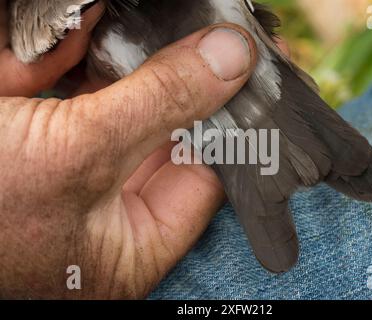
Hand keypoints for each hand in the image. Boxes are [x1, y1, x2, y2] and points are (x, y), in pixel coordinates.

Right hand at [0, 2, 289, 298]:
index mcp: (127, 242)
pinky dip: (70, 42)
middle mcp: (101, 205)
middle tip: (218, 30)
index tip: (251, 69)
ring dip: (132, 52)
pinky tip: (88, 21)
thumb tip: (233, 59)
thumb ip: (157, 106)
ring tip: (175, 16)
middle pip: (163, 129)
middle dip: (183, 76)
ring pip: (114, 97)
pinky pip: (61, 76)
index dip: (230, 120)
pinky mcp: (27, 126)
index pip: (203, 174)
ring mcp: (64, 160)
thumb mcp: (73, 159)